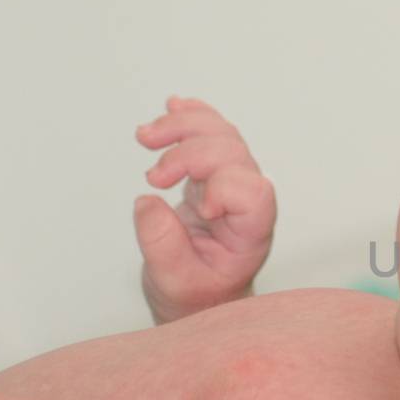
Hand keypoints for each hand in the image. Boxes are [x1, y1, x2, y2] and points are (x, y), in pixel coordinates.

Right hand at [134, 96, 276, 323]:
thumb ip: (162, 245)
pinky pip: (211, 134)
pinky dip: (192, 116)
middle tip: (153, 176)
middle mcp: (249, 201)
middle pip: (234, 153)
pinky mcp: (213, 173)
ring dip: (183, 125)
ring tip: (146, 135)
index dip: (224, 189)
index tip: (197, 209)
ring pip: (221, 134)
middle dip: (190, 153)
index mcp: (252, 232)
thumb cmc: (197, 294)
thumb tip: (148, 201)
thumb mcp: (175, 284)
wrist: (199, 293)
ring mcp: (233, 183)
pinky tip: (174, 105)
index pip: (253, 192)